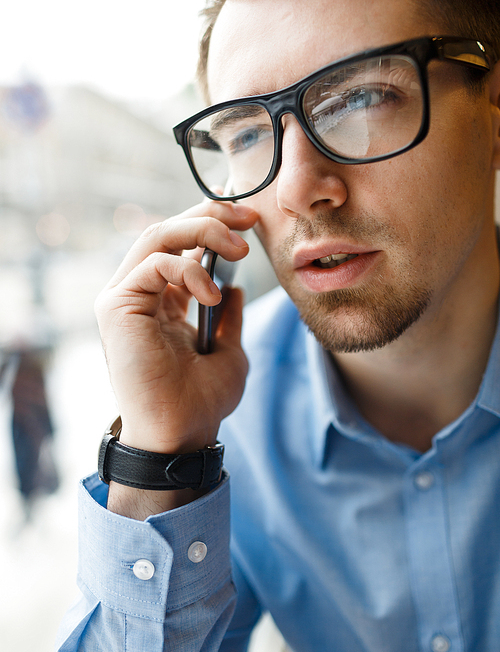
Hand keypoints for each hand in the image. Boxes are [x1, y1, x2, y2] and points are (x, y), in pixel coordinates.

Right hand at [95, 199, 257, 462]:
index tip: (249, 222)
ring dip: (203, 234)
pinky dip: (188, 270)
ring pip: (157, 237)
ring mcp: (124, 299)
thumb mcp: (228, 350)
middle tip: (247, 218)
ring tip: (238, 249)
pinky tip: (211, 295)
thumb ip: (227, 316)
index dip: (211, 225)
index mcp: (161, 303)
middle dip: (210, 216)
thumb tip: (233, 286)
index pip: (180, 247)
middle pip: (166, 232)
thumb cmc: (200, 401)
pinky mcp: (117, 307)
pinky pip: (154, 264)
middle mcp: (138, 295)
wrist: (181, 434)